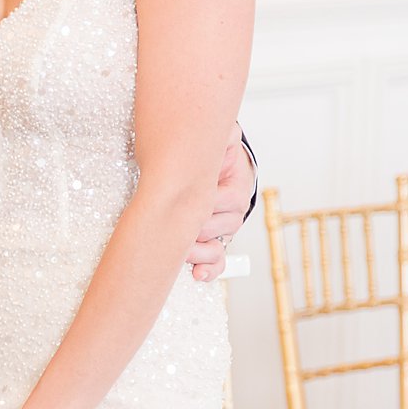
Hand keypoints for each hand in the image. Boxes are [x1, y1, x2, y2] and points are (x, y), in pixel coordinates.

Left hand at [187, 130, 254, 281]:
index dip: (205, 202)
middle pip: (218, 226)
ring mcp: (224, 228)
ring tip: (178, 247)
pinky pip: (217, 261)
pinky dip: (209, 268)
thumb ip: (224, 136)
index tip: (185, 199)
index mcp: (235, 184)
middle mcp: (234, 209)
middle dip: (195, 227)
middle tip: (172, 224)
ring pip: (216, 245)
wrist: (206, 164)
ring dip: (196, 249)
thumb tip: (227, 135)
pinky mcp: (215, 242)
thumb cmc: (206, 153)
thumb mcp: (219, 139)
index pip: (227, 199)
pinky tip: (197, 274)